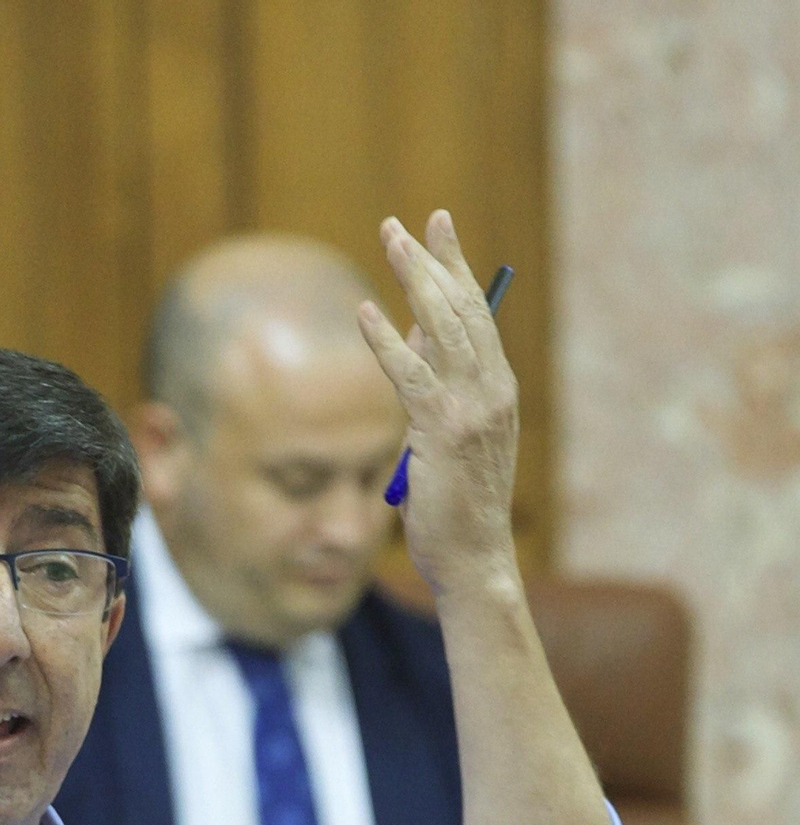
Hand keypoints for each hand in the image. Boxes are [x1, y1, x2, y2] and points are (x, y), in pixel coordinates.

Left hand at [357, 211, 518, 597]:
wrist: (475, 560)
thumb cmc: (456, 510)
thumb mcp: (444, 441)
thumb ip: (431, 392)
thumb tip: (410, 342)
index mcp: (498, 391)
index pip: (477, 316)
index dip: (457, 270)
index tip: (438, 231)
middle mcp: (492, 391)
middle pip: (461, 310)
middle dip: (433, 262)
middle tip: (405, 223)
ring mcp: (472, 408)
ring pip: (441, 328)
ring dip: (413, 281)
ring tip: (389, 240)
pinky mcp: (443, 430)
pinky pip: (410, 375)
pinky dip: (387, 342)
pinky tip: (367, 313)